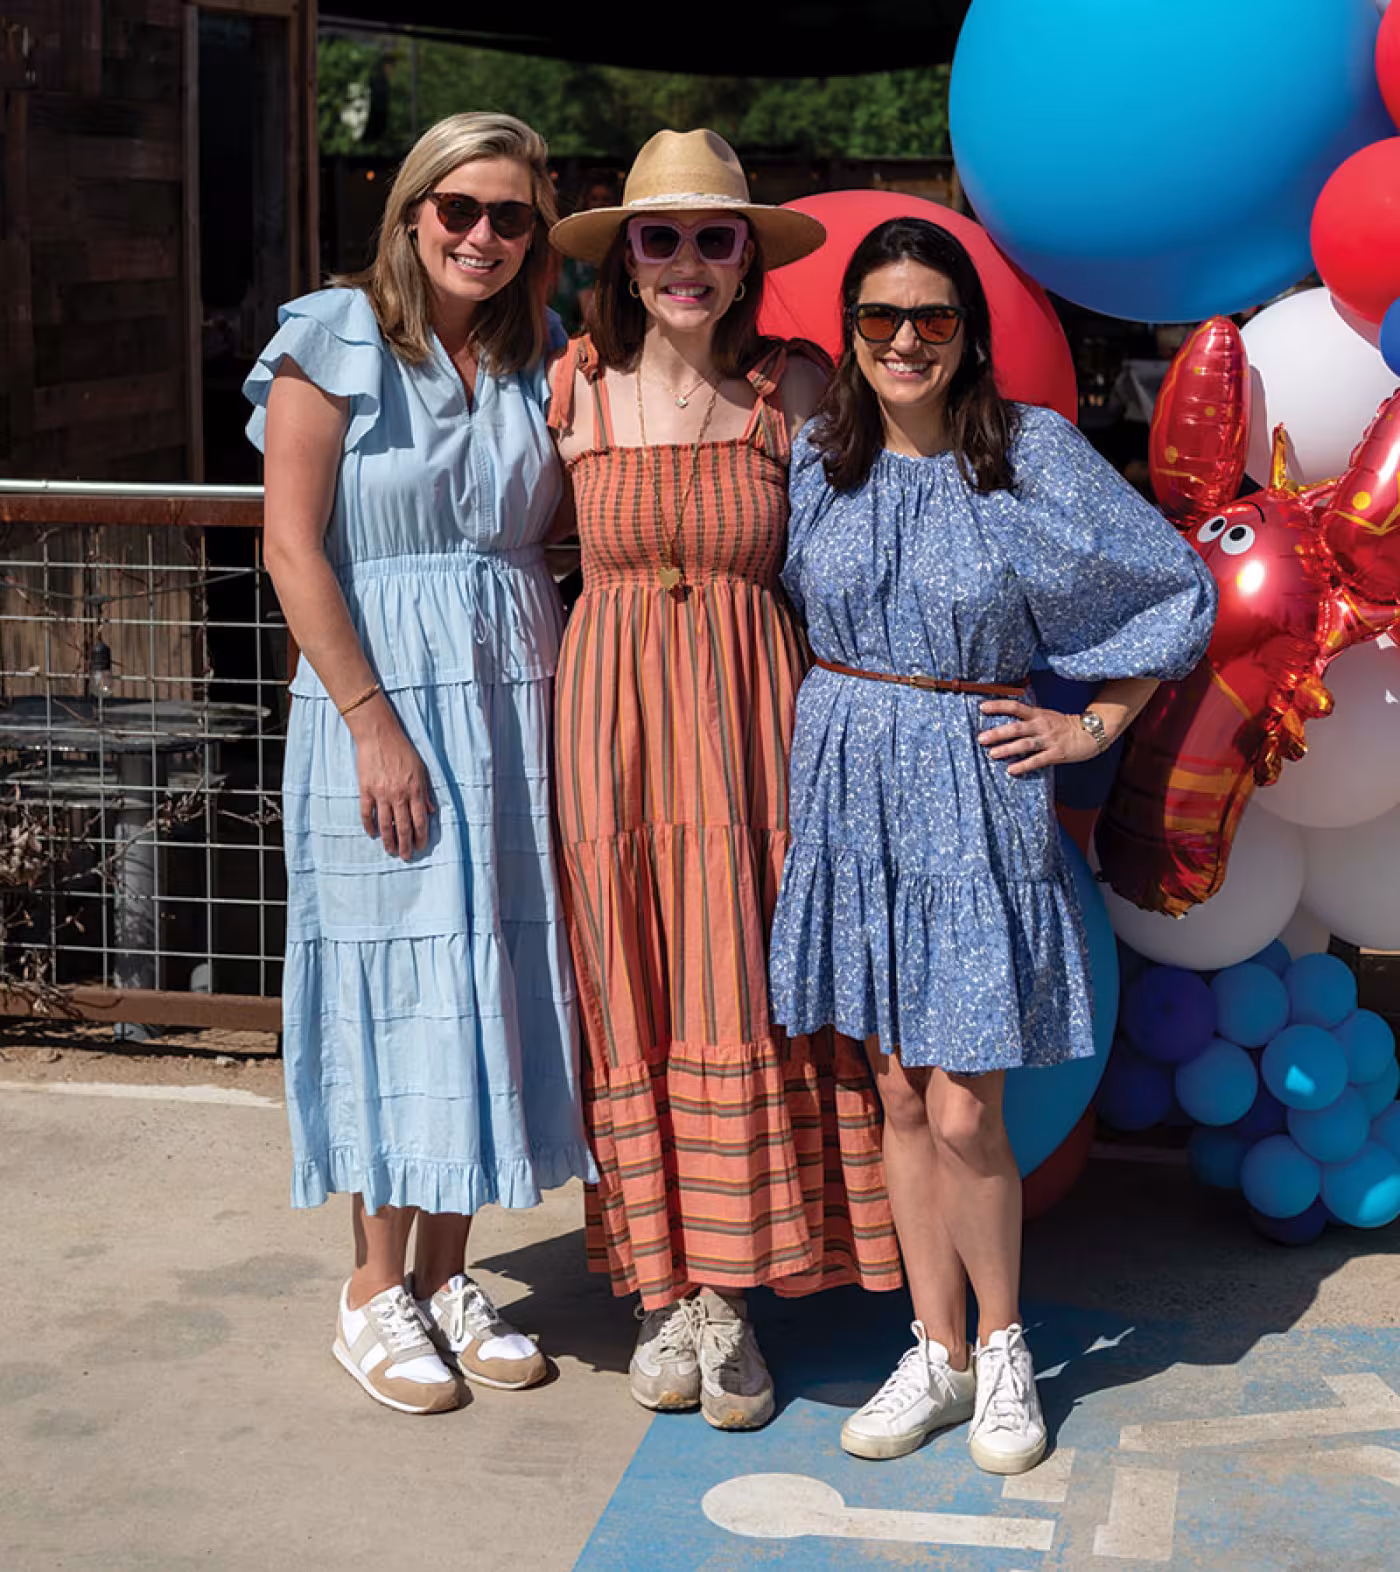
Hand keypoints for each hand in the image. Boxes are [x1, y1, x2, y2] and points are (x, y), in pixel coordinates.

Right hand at [344, 695, 435, 858]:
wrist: (379, 736)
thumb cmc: (403, 751)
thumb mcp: (421, 770)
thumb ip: (426, 792)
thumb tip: (431, 811)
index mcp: (415, 790)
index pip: (420, 821)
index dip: (421, 837)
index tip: (420, 846)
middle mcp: (399, 795)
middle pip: (403, 827)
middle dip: (405, 845)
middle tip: (406, 857)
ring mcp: (381, 794)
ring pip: (385, 824)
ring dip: (389, 840)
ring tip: (390, 851)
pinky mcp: (366, 790)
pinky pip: (367, 813)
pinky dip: (369, 826)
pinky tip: (373, 834)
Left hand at [977, 700, 1103, 776]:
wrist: (1091, 732)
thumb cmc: (1064, 725)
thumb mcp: (1046, 716)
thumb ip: (1028, 718)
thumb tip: (1005, 722)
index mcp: (1038, 714)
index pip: (1015, 707)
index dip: (999, 706)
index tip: (982, 707)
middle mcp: (1041, 725)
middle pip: (1017, 728)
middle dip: (998, 733)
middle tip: (981, 738)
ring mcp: (1049, 740)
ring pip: (1025, 744)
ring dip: (1007, 749)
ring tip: (992, 754)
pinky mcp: (1056, 753)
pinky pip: (1037, 760)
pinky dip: (1024, 765)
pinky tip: (1011, 770)